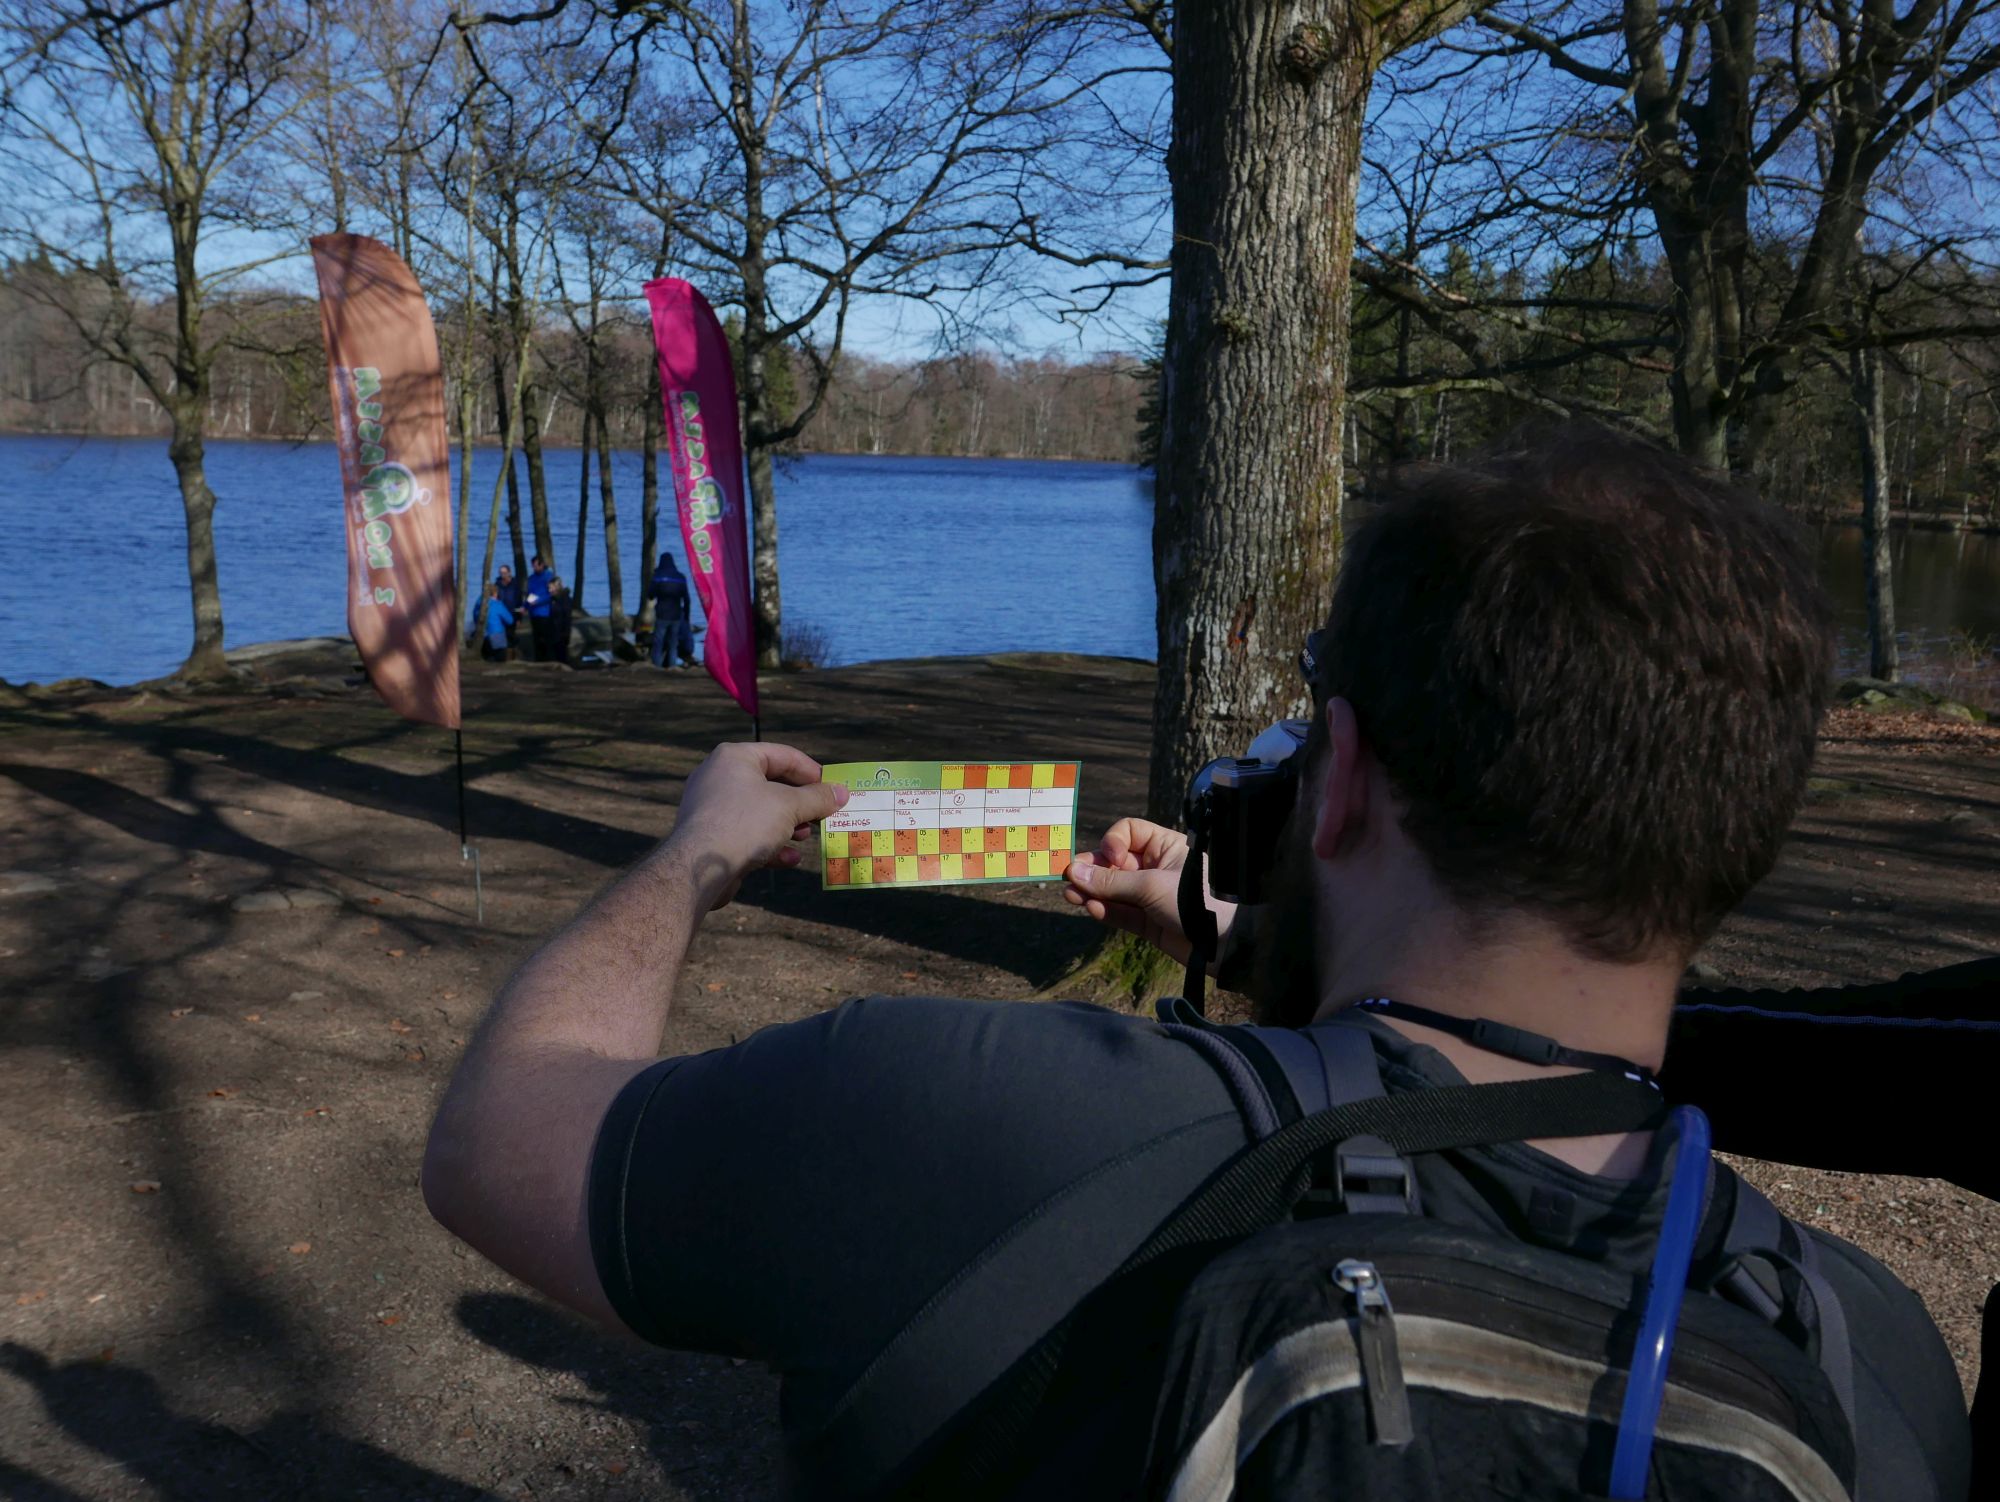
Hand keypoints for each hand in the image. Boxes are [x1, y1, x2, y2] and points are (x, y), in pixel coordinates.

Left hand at [664, 742, 847, 906]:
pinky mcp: (711, 836)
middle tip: (822, 815)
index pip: (782, 755)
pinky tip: (788, 859)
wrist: (699, 867)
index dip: (811, 771)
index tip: (832, 788)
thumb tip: (842, 793)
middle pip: (771, 785)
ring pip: (760, 812)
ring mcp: (713, 808)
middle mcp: (720, 777)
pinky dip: (770, 844)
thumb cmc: (745, 823)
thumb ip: (817, 798)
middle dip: (800, 803)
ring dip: (788, 825)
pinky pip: (747, 834)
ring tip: (805, 836)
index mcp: (735, 758)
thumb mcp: (789, 807)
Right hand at [1063, 817, 1234, 965]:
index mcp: (1165, 846)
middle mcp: (1156, 868)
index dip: (1113, 841)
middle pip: (1114, 862)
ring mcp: (1150, 896)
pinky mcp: (1148, 922)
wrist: (1226, 944)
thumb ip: (1111, 881)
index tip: (1110, 855)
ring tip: (1071, 896)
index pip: (1129, 832)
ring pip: (1113, 889)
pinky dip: (1103, 910)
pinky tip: (1091, 909)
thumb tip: (1073, 871)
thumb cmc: (1197, 902)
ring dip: (1091, 891)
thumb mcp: (1151, 885)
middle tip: (1070, 877)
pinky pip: (1119, 912)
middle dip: (1093, 870)